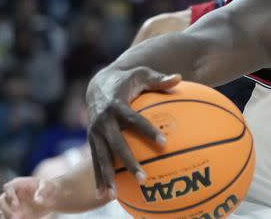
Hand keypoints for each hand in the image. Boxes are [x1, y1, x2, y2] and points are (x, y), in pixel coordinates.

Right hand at [0, 177, 57, 218]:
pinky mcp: (15, 214)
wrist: (52, 198)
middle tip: (16, 216)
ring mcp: (12, 205)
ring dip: (7, 217)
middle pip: (0, 200)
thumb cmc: (49, 188)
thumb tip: (38, 200)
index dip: (9, 195)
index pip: (7, 187)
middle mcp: (12, 194)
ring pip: (1, 211)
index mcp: (18, 184)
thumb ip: (43, 191)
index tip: (16, 204)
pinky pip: (7, 218)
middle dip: (6, 209)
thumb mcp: (49, 186)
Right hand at [86, 66, 180, 196]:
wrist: (97, 84)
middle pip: (117, 144)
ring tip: (113, 195)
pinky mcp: (92, 140)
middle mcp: (103, 120)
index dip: (148, 130)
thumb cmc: (127, 79)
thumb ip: (159, 79)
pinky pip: (95, 161)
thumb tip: (179, 77)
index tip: (164, 142)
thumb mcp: (142, 74)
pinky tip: (104, 195)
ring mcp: (95, 132)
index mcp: (116, 104)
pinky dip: (98, 178)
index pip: (134, 119)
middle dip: (129, 161)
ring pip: (102, 157)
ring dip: (108, 177)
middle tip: (144, 177)